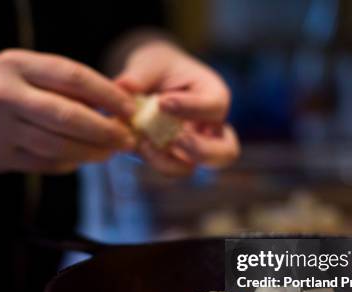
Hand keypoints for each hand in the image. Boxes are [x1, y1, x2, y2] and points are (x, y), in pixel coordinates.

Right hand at [0, 49, 135, 173]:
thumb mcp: (19, 71)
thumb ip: (59, 83)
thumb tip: (111, 101)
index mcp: (15, 66)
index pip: (72, 76)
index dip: (106, 94)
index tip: (129, 107)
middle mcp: (6, 96)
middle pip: (68, 116)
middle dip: (105, 130)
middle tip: (127, 137)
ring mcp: (1, 129)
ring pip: (59, 145)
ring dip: (92, 151)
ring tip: (111, 151)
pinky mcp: (1, 157)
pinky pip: (46, 163)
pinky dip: (70, 162)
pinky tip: (83, 159)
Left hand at [115, 41, 238, 175]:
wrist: (150, 80)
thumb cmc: (158, 67)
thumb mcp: (150, 62)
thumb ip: (140, 74)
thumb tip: (124, 85)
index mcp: (213, 96)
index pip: (215, 107)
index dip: (191, 107)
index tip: (163, 101)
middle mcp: (210, 127)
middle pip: (226, 152)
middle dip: (201, 150)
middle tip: (176, 138)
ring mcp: (192, 147)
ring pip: (194, 168)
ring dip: (170, 162)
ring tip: (146, 143)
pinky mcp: (171, 157)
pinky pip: (168, 169)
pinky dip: (152, 160)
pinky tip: (138, 142)